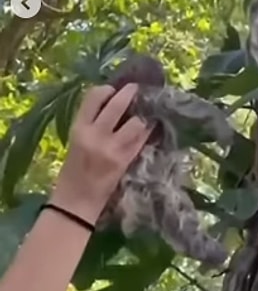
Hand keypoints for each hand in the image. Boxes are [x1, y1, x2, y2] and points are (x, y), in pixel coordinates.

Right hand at [48, 83, 152, 223]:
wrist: (76, 202)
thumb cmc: (73, 171)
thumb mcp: (76, 141)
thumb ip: (91, 123)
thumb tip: (112, 103)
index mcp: (79, 128)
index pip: (93, 97)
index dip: (106, 89)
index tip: (113, 89)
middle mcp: (95, 135)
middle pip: (116, 105)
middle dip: (129, 93)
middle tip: (136, 88)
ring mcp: (112, 148)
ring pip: (135, 122)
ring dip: (141, 117)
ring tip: (143, 116)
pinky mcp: (126, 160)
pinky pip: (142, 139)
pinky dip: (148, 131)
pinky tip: (151, 127)